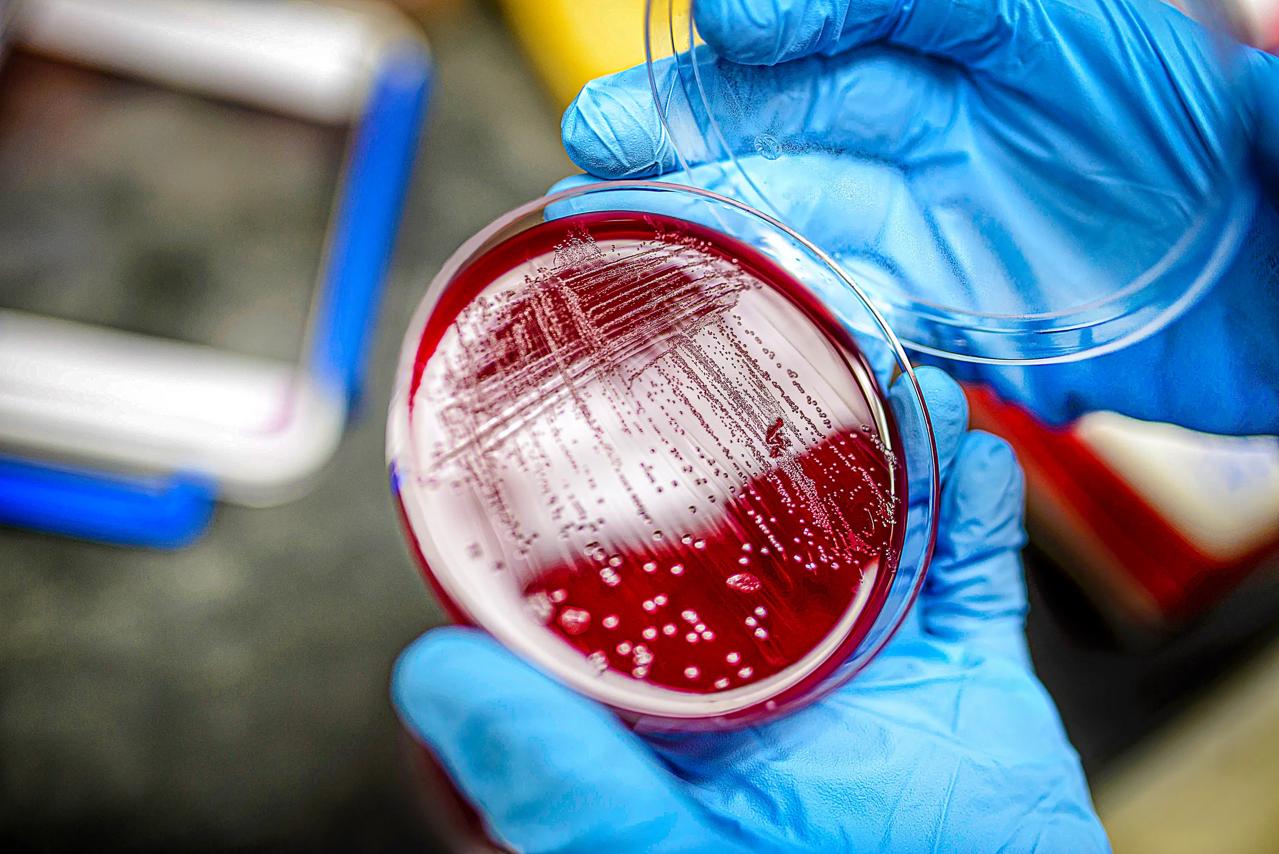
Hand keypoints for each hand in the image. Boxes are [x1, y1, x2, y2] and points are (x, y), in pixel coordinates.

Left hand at [392, 367, 1108, 852]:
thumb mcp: (649, 846)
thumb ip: (558, 775)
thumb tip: (429, 676)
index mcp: (683, 682)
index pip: (641, 551)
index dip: (633, 467)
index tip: (623, 379)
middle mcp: (770, 653)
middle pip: (768, 510)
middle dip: (781, 421)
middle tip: (774, 332)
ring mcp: (869, 654)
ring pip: (871, 516)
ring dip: (884, 437)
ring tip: (880, 367)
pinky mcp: (961, 669)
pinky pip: (972, 570)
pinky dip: (980, 505)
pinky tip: (973, 448)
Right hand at [559, 0, 1278, 434]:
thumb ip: (1266, 63)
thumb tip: (1271, 24)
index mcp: (1050, 36)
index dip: (819, 3)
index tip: (741, 21)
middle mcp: (975, 111)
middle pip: (819, 93)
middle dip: (711, 107)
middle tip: (613, 124)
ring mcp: (949, 208)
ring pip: (805, 195)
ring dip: (713, 202)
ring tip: (618, 203)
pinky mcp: (944, 299)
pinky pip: (843, 294)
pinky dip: (777, 295)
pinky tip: (711, 296)